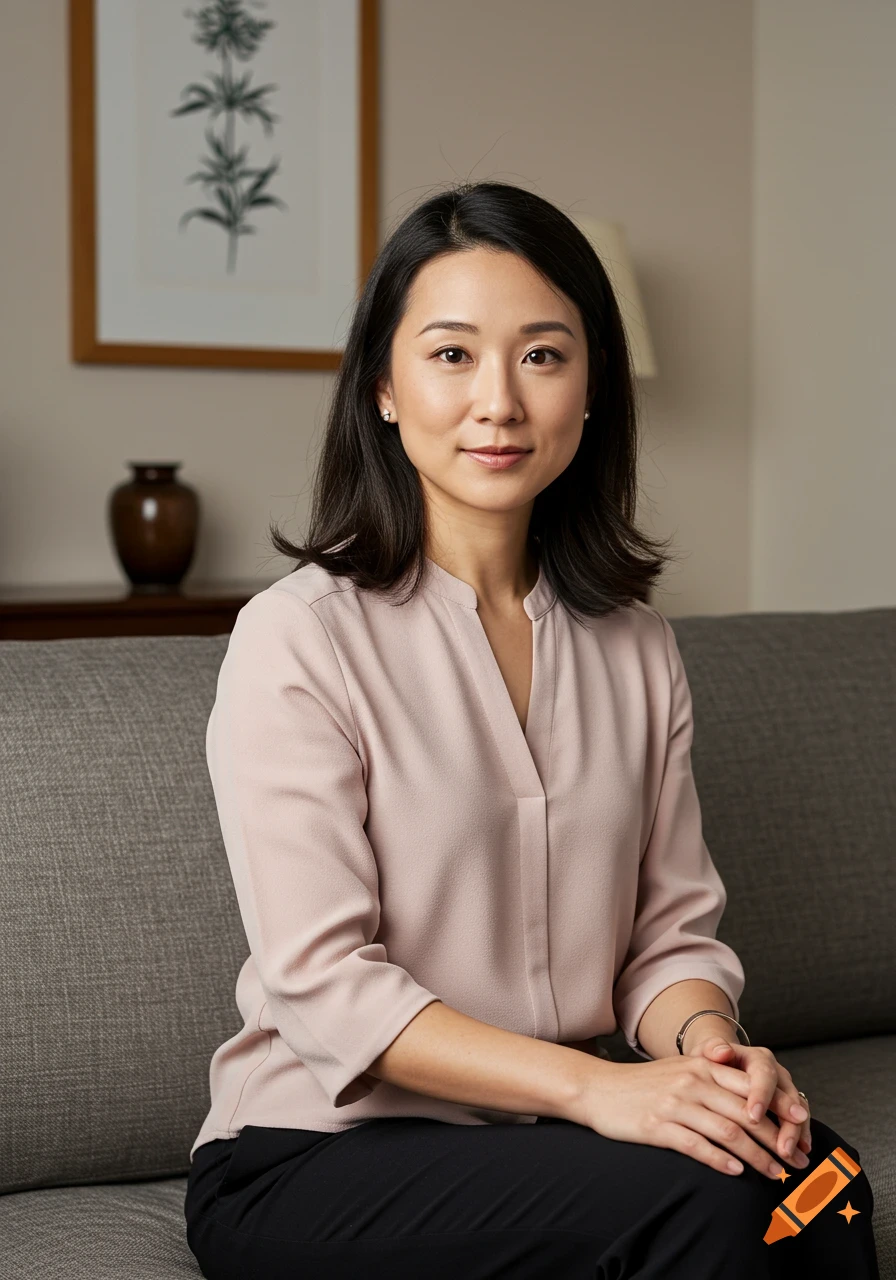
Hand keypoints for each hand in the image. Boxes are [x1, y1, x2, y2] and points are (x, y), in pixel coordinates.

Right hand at [567, 1053, 811, 1181]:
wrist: (598, 1088)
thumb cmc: (643, 1084)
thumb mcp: (681, 1070)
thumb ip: (714, 1078)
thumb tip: (754, 1100)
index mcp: (701, 1066)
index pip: (751, 1088)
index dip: (780, 1110)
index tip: (803, 1131)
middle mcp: (692, 1081)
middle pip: (746, 1113)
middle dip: (778, 1140)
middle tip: (798, 1162)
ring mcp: (674, 1104)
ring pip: (728, 1132)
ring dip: (757, 1157)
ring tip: (776, 1174)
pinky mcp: (658, 1126)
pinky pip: (696, 1146)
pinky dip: (720, 1161)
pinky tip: (736, 1174)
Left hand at [686, 1035, 810, 1163]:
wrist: (720, 1062)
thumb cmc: (711, 1061)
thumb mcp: (707, 1052)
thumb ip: (713, 1049)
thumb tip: (722, 1051)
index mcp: (757, 1058)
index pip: (763, 1074)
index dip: (761, 1095)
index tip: (753, 1117)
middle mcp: (776, 1072)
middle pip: (787, 1096)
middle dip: (787, 1123)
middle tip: (782, 1148)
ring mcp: (784, 1089)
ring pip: (797, 1110)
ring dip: (795, 1134)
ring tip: (789, 1155)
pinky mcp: (788, 1105)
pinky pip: (799, 1120)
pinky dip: (800, 1136)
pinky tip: (799, 1152)